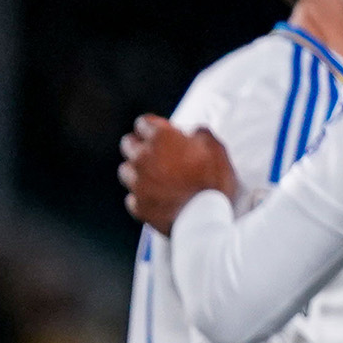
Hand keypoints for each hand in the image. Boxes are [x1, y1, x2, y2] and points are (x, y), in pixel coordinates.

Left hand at [119, 116, 237, 234]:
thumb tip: (192, 133)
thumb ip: (200, 134)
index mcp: (160, 138)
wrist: (206, 220)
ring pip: (126, 170)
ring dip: (137, 171)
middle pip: (128, 144)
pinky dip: (141, 196)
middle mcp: (142, 158)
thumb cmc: (214, 181)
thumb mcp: (216, 148)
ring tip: (154, 177)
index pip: (144, 123)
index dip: (154, 126)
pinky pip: (132, 196)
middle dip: (139, 145)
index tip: (161, 132)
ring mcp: (137, 183)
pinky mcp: (137, 205)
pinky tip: (155, 198)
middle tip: (155, 153)